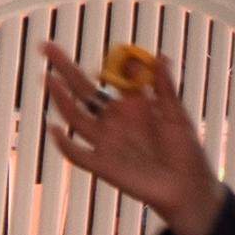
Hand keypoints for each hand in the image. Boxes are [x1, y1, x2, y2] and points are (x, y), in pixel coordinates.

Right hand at [31, 44, 224, 234]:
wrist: (187, 186)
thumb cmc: (185, 150)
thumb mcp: (177, 114)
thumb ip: (165, 86)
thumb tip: (159, 56)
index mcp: (130, 106)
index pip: (107, 78)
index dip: (100, 64)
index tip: (104, 56)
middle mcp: (113, 121)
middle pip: (83, 91)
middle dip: (64, 68)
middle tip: (47, 47)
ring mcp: (106, 142)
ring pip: (75, 117)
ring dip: (61, 98)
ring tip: (48, 78)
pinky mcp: (103, 166)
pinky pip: (78, 154)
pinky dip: (64, 144)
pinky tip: (54, 129)